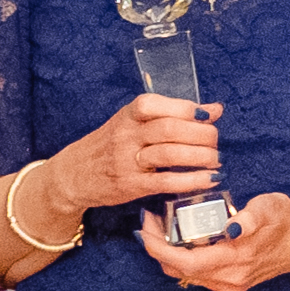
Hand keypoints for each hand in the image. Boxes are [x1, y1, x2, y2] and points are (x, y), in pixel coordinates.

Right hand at [53, 90, 220, 213]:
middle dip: (201, 135)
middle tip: (215, 142)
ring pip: (169, 154)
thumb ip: (172, 115)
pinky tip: (209, 179)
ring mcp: (127, 160)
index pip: (155, 105)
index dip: (186, 108)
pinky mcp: (131, 185)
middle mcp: (127, 135)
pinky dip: (192, 181)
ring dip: (200, 157)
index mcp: (128, 115)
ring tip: (216, 160)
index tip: (208, 115)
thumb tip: (214, 109)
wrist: (73, 175)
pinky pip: (166, 181)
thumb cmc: (110, 145)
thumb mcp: (134, 123)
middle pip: (169, 129)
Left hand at [137, 189, 289, 290]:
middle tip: (149, 221)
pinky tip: (179, 240)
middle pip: (178, 270)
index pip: (185, 261)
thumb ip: (252, 217)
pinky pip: (195, 275)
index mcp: (236, 259)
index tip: (146, 227)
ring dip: (166, 253)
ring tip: (160, 227)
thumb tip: (233, 227)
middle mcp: (230, 279)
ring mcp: (229, 285)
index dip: (159, 247)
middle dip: (156, 247)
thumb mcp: (272, 208)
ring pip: (184, 274)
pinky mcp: (229, 285)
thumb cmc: (286, 221)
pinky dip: (180, 259)